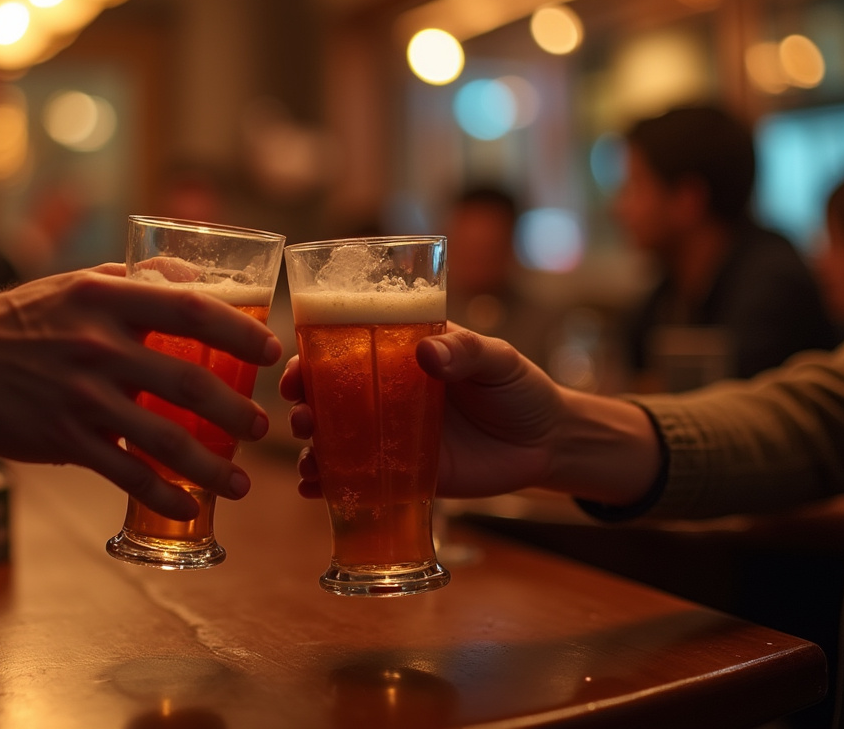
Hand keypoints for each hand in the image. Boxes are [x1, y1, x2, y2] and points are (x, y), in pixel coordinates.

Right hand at [0, 264, 282, 519]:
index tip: (271, 350)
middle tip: (262, 426)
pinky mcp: (66, 437)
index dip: (239, 331)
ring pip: (163, 437)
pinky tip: (189, 508)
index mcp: (107, 298)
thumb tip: (199, 279)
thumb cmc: (29, 318)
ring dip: (211, 466)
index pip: (190, 309)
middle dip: (236, 411)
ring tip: (241, 483)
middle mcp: (99, 345)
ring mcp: (83, 395)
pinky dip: (162, 494)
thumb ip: (140, 279)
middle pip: (188, 381)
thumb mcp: (82, 280)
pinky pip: (125, 472)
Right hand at [281, 325, 563, 499]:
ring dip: (313, 450)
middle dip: (304, 410)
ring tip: (310, 462)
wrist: (547, 443)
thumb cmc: (520, 389)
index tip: (297, 375)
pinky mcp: (403, 474)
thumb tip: (426, 351)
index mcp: (402, 356)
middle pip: (329, 399)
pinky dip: (331, 487)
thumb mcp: (497, 360)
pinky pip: (359, 480)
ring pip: (337, 441)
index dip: (312, 361)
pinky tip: (315, 491)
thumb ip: (464, 352)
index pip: (344, 351)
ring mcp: (391, 436)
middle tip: (304, 421)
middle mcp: (387, 395)